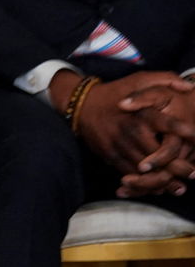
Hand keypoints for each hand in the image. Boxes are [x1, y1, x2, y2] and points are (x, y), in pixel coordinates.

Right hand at [114, 81, 194, 195]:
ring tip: (180, 186)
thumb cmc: (116, 92)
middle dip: (180, 168)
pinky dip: (146, 184)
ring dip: (165, 181)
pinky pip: (132, 175)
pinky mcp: (111, 156)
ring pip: (147, 171)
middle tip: (194, 173)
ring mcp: (120, 145)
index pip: (168, 125)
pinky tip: (159, 187)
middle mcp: (130, 131)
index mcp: (140, 114)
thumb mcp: (138, 79)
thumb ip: (165, 79)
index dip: (184, 133)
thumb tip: (188, 86)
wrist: (82, 105)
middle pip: (160, 157)